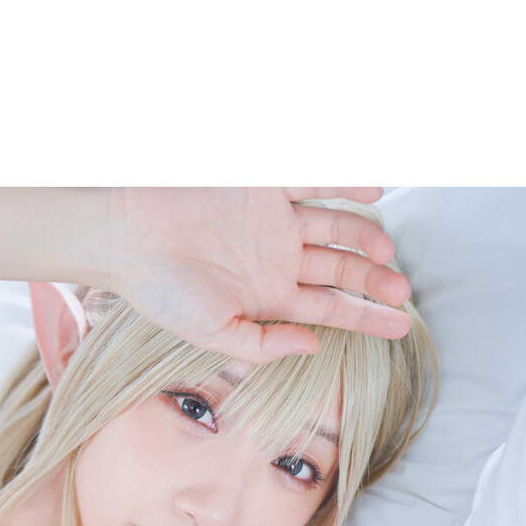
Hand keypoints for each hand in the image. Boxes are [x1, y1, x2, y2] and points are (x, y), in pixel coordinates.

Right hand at [105, 188, 413, 362]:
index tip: (404, 326)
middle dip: (374, 281)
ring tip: (385, 252)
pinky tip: (374, 193)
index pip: (331, 309)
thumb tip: (315, 345)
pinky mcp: (262, 183)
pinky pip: (314, 180)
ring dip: (365, 238)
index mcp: (270, 297)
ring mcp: (273, 220)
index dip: (368, 318)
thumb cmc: (159, 290)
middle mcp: (278, 258)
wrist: (122, 234)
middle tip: (401, 289)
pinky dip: (345, 185)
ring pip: (336, 227)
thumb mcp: (212, 333)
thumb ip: (264, 345)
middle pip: (341, 269)